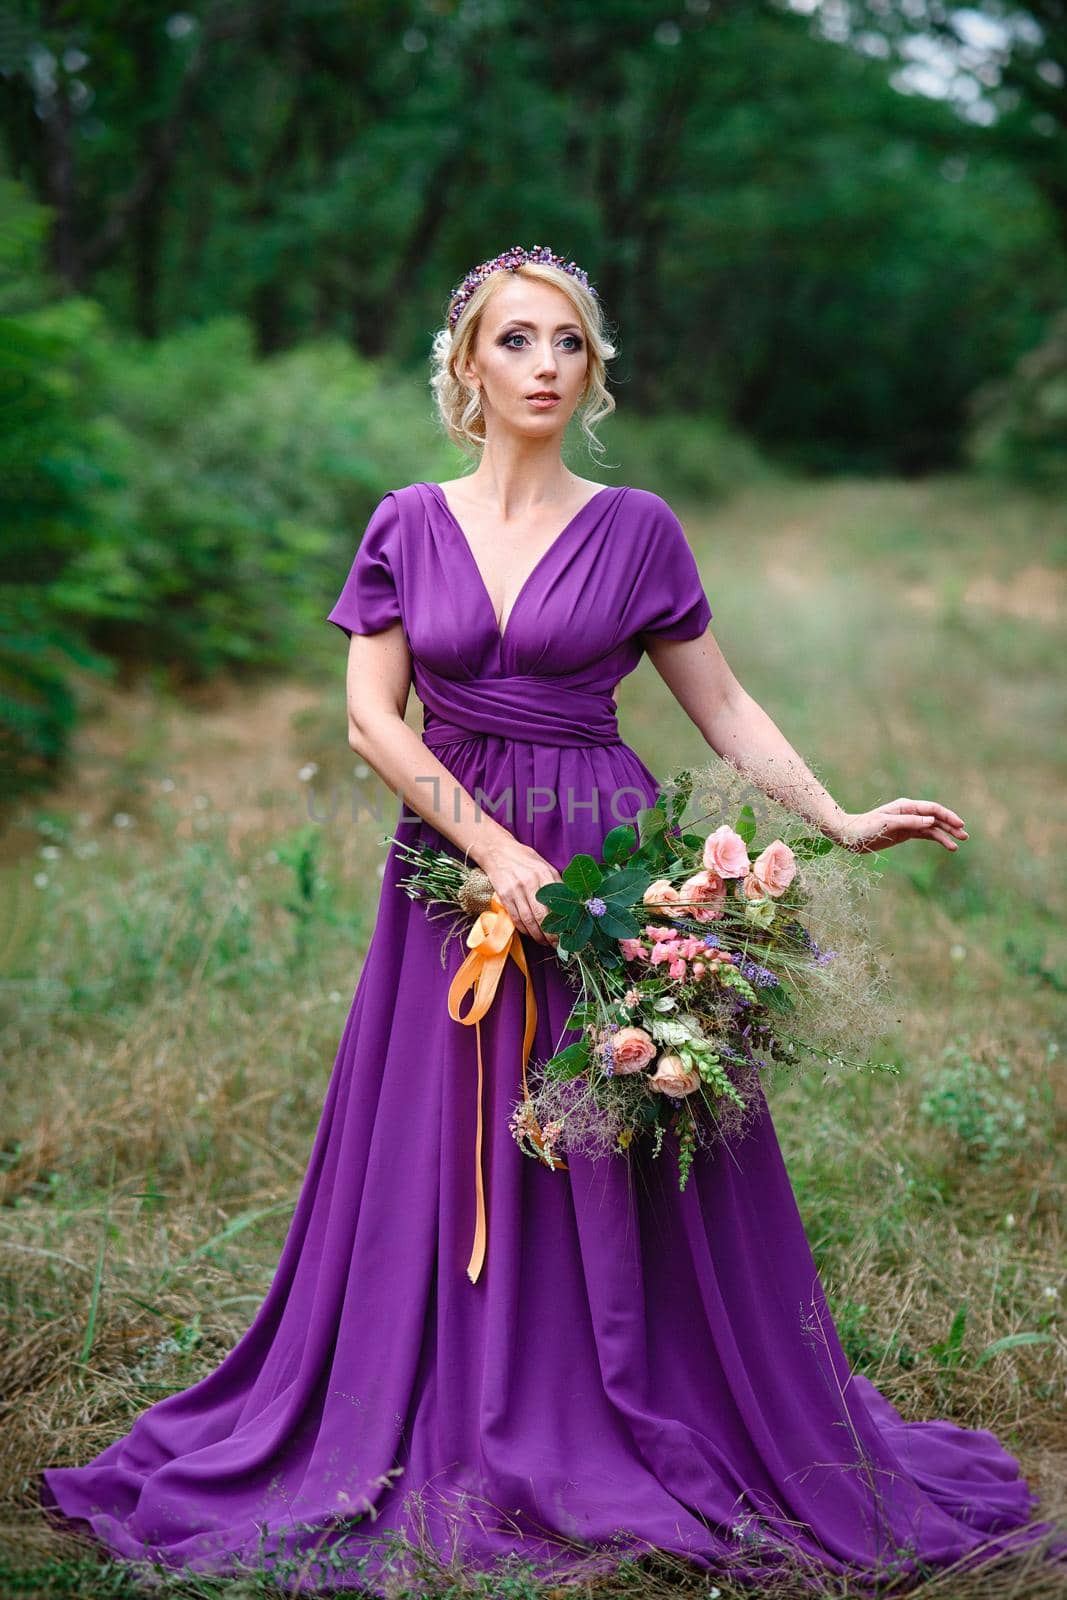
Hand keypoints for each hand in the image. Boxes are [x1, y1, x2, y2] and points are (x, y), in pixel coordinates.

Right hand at [478, 837, 562, 946]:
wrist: (498, 851)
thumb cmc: (526, 860)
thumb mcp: (545, 866)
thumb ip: (556, 884)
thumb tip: (570, 905)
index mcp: (545, 874)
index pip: (557, 904)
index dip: (562, 923)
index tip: (567, 935)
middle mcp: (530, 882)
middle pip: (542, 916)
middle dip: (550, 935)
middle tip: (556, 945)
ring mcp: (515, 890)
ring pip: (528, 920)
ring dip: (537, 936)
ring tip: (544, 942)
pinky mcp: (504, 896)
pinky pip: (515, 918)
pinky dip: (524, 929)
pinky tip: (530, 933)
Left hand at [833, 799, 968, 854]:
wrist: (850, 836)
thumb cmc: (866, 827)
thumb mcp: (887, 824)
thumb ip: (910, 822)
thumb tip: (932, 821)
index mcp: (906, 806)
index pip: (932, 809)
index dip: (947, 816)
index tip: (959, 825)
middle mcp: (910, 813)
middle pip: (935, 818)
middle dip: (951, 826)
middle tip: (965, 836)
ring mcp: (909, 823)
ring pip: (933, 828)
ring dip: (946, 835)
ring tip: (958, 844)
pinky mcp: (905, 833)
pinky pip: (925, 835)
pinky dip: (937, 839)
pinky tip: (947, 846)